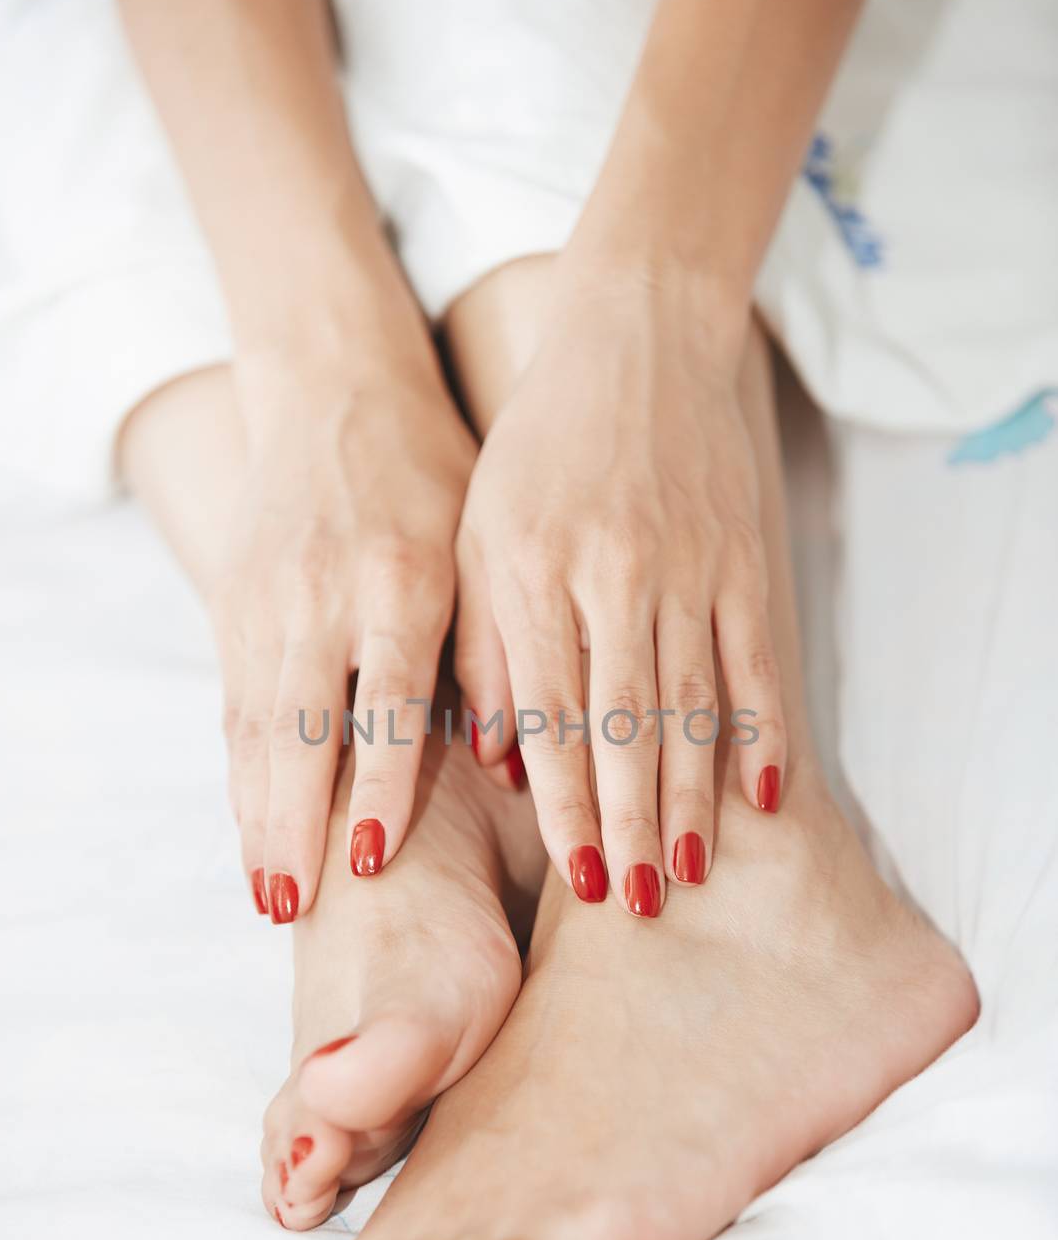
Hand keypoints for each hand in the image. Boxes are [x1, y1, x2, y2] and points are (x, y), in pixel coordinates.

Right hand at [214, 326, 474, 921]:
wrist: (334, 389)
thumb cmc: (433, 474)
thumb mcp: (477, 539)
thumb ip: (488, 643)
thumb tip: (509, 760)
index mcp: (399, 577)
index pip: (384, 699)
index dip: (378, 783)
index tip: (370, 860)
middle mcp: (321, 593)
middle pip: (299, 728)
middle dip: (295, 823)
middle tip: (293, 908)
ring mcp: (265, 600)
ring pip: (254, 725)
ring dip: (257, 814)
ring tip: (267, 893)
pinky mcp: (231, 605)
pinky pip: (234, 705)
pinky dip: (241, 773)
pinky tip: (250, 827)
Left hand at [455, 268, 785, 916]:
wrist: (636, 339)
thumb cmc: (538, 449)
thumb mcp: (478, 531)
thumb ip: (482, 643)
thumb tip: (495, 758)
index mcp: (531, 573)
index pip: (547, 711)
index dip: (564, 800)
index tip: (578, 873)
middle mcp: (609, 575)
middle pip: (621, 724)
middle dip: (628, 821)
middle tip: (634, 901)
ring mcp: (685, 565)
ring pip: (689, 703)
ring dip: (690, 796)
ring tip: (688, 871)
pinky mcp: (740, 555)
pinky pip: (752, 658)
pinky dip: (759, 727)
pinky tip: (760, 794)